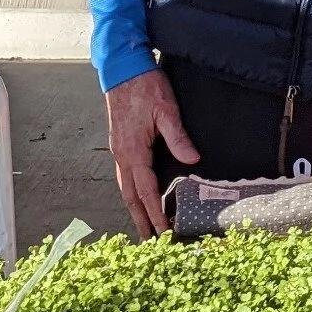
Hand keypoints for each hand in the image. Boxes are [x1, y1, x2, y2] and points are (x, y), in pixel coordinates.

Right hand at [105, 68, 199, 237]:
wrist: (123, 69)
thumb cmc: (144, 87)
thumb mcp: (166, 110)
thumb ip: (178, 137)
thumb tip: (192, 160)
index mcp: (133, 151)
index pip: (146, 191)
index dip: (155, 214)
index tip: (163, 233)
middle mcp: (122, 155)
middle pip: (130, 196)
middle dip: (141, 219)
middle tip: (150, 242)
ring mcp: (118, 149)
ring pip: (125, 187)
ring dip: (135, 207)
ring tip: (144, 225)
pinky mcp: (119, 143)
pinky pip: (124, 175)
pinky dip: (131, 191)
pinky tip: (138, 194)